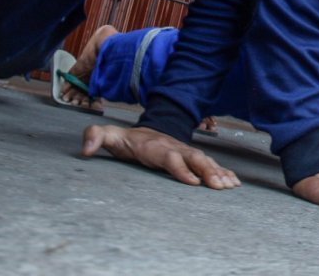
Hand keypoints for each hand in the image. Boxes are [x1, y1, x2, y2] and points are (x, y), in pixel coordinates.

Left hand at [81, 124, 239, 188]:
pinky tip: (233, 182)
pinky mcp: (191, 157)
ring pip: (204, 161)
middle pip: (193, 158)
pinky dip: (222, 171)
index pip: (169, 157)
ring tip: (230, 185)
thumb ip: (95, 137)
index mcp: (154, 146)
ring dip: (218, 172)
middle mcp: (173, 147)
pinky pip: (209, 163)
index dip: (181, 168)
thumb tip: (85, 149)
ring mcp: (184, 151)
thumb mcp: (108, 136)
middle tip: (220, 186)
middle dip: (207, 172)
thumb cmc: (126, 140)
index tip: (193, 182)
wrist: (144, 131)